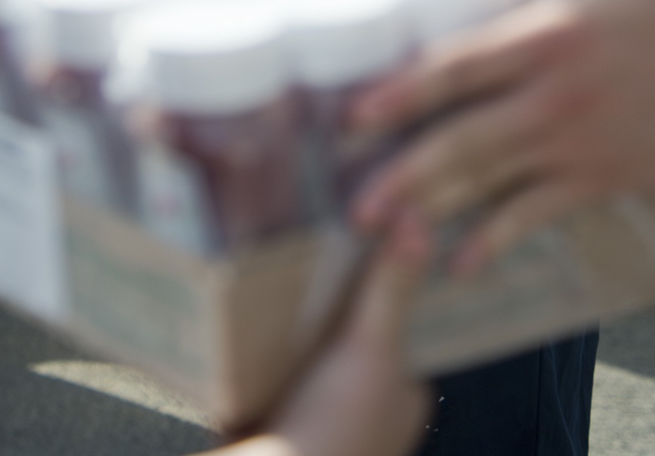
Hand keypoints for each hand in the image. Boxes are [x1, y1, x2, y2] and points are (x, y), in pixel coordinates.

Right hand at [213, 226, 430, 455]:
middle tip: (306, 236)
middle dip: (326, 294)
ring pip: (301, 350)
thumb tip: (419, 220)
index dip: (383, 277)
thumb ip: (392, 289)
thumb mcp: (369, 352)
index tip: (363, 229)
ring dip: (283, 316)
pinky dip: (251, 344)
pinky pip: (261, 368)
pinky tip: (236, 310)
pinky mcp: (269, 421)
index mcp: (399, 397)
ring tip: (266, 261)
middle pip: (346, 333)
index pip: (399, 322)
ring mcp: (314, 421)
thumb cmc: (332, 435)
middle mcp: (363, 412)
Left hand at [348, 0, 654, 272]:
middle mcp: (554, 97)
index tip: (357, 112)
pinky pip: (537, 215)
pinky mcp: (597, 179)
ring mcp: (574, 144)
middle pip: (464, 138)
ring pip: (490, 181)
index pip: (462, 66)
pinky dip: (497, 241)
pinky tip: (459, 263)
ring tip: (382, 230)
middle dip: (405, 170)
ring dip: (433, 207)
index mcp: (551, 36)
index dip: (405, 91)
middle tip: (354, 196)